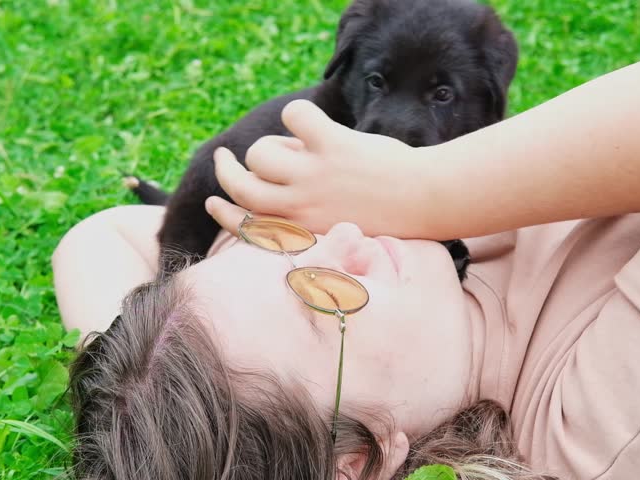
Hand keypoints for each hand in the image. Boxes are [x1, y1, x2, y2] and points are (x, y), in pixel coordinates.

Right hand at [206, 99, 422, 235]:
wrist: (425, 201)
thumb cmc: (385, 216)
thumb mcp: (337, 229)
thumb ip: (306, 217)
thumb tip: (278, 190)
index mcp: (300, 230)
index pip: (244, 225)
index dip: (223, 212)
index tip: (214, 200)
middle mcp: (299, 207)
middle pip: (240, 185)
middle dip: (227, 168)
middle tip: (228, 156)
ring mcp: (313, 176)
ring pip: (260, 153)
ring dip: (273, 143)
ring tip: (292, 143)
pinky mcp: (330, 146)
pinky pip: (294, 116)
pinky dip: (299, 114)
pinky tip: (316, 124)